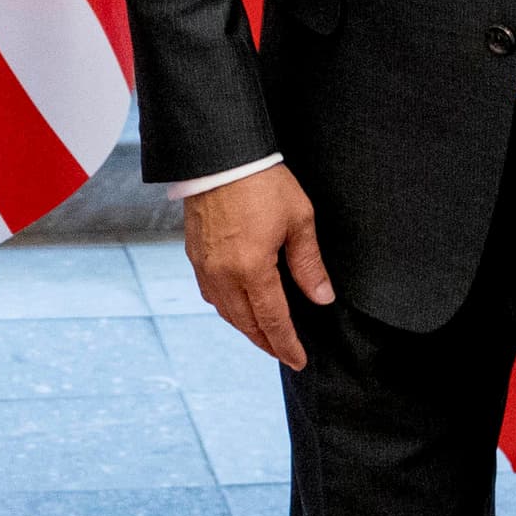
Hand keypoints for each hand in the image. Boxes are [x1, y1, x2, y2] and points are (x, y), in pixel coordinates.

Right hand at [183, 165, 335, 369]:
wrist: (219, 154)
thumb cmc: (261, 181)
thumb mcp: (298, 220)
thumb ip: (309, 264)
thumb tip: (322, 297)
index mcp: (252, 269)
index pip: (272, 321)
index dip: (286, 344)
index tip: (298, 360)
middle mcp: (224, 274)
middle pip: (246, 323)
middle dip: (266, 342)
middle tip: (283, 353)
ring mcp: (205, 265)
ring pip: (225, 311)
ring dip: (245, 327)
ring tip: (263, 334)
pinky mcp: (194, 254)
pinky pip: (210, 293)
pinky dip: (227, 307)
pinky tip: (237, 305)